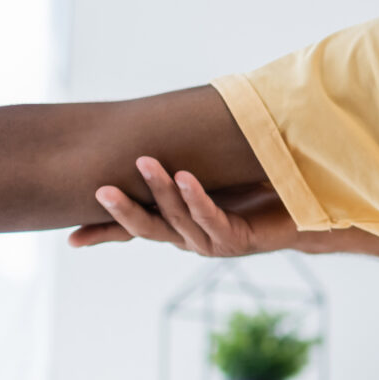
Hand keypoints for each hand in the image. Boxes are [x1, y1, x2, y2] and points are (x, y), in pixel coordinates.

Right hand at [69, 157, 378, 259]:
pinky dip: (198, 198)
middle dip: (124, 211)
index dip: (105, 234)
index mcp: (180, 226)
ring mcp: (215, 243)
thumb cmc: (257, 185)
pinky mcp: (240, 241)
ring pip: (179, 222)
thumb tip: (153, 135)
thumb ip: (181, 160)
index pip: (135, 230)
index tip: (70, 240)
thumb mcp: (210, 171)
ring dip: (161, 192)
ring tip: (146, 162)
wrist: (308, 206)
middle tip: (101, 189)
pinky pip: (214, 219)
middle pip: (150, 229)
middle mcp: (192, 239)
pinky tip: (186, 177)